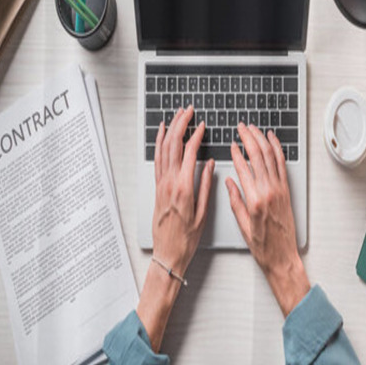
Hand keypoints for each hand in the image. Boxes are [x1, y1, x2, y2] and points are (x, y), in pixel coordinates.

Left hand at [138, 106, 214, 350]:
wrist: (168, 253)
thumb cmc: (187, 238)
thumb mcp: (203, 213)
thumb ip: (205, 186)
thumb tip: (208, 165)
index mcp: (183, 188)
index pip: (189, 153)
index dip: (196, 136)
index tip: (203, 125)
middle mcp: (169, 183)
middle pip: (173, 145)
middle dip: (181, 124)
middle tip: (189, 111)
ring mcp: (161, 185)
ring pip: (163, 150)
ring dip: (169, 130)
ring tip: (176, 116)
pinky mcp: (157, 188)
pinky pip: (157, 160)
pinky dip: (160, 145)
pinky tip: (162, 136)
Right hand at [226, 123, 309, 316]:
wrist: (283, 257)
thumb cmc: (263, 246)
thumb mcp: (242, 225)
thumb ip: (235, 201)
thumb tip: (229, 182)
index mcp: (254, 200)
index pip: (243, 168)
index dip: (236, 152)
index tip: (231, 143)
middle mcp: (269, 191)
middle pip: (258, 156)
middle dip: (249, 137)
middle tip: (242, 127)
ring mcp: (280, 189)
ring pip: (271, 156)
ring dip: (262, 139)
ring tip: (255, 129)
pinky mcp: (287, 191)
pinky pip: (283, 164)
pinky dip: (278, 149)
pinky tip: (273, 140)